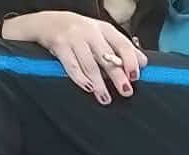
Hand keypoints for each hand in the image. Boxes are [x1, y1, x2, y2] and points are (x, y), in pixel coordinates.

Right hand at [0, 11, 147, 104]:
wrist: (46, 22)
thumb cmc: (77, 33)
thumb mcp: (99, 36)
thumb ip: (119, 48)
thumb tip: (142, 62)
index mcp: (103, 29)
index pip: (122, 44)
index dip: (130, 60)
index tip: (136, 76)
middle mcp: (90, 31)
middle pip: (107, 57)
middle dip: (117, 76)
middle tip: (125, 91)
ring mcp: (74, 38)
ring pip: (90, 64)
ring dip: (99, 84)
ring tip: (105, 98)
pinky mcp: (59, 45)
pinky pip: (71, 65)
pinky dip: (80, 78)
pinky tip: (87, 89)